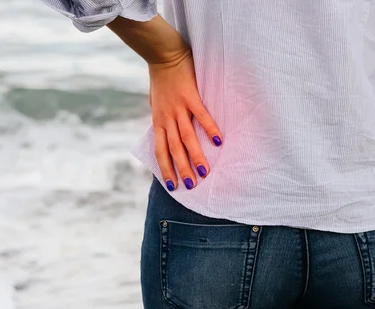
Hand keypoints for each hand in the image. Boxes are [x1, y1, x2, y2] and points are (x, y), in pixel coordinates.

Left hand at [148, 47, 221, 190]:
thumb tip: (164, 131)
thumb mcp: (155, 103)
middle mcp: (167, 118)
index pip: (160, 151)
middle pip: (174, 149)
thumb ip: (161, 119)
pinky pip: (201, 116)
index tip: (172, 186)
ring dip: (195, 156)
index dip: (165, 169)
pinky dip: (210, 129)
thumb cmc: (160, 79)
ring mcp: (179, 108)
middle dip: (182, 169)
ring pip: (186, 138)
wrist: (163, 56)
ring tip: (204, 171)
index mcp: (158, 121)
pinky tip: (218, 141)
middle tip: (192, 184)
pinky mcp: (191, 97)